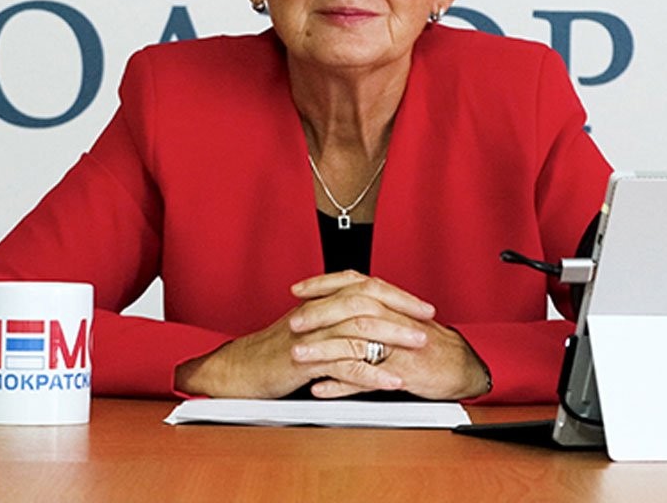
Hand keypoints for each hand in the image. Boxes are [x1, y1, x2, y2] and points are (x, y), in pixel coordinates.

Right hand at [172, 271, 432, 397]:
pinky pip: (344, 363)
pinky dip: (372, 371)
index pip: (365, 287)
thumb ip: (337, 324)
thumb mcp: (310, 332)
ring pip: (358, 327)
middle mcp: (317, 312)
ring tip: (419, 345)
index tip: (423, 305)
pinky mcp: (304, 361)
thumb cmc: (274, 354)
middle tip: (428, 320)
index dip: (396, 294)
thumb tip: (374, 325)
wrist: (238, 372)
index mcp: (321, 303)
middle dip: (402, 309)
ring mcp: (310, 335)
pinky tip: (392, 380)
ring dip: (393, 336)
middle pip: (366, 300)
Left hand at [289, 272, 491, 400]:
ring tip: (299, 356)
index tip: (298, 289)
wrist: (460, 365)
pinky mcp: (402, 372)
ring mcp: (398, 346)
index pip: (353, 282)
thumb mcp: (399, 318)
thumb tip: (340, 302)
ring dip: (324, 350)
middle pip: (352, 308)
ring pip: (356, 342)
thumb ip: (372, 309)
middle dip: (319, 314)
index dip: (323, 284)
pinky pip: (368, 379)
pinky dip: (342, 385)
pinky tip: (321, 388)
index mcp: (390, 303)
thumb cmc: (429, 343)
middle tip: (293, 322)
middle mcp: (393, 319)